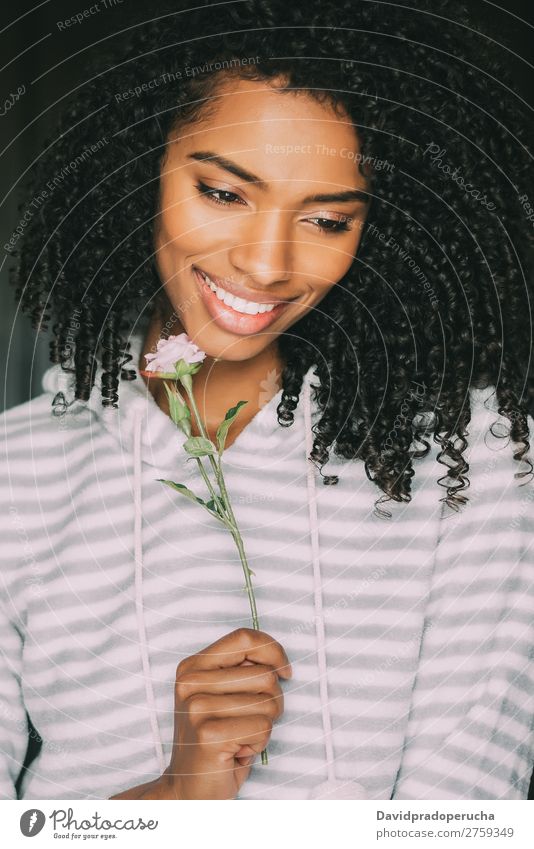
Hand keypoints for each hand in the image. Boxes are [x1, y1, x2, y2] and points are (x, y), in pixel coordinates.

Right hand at [110, 628, 291, 799]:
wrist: (189, 792)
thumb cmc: (216, 741)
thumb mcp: (222, 696)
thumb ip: (242, 671)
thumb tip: (277, 662)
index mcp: (192, 666)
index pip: (244, 637)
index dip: (273, 651)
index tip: (285, 672)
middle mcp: (190, 682)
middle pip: (265, 675)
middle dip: (272, 702)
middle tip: (250, 723)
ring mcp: (197, 708)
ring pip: (269, 703)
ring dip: (265, 726)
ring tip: (242, 737)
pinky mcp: (209, 734)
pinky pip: (263, 728)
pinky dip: (260, 744)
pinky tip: (238, 752)